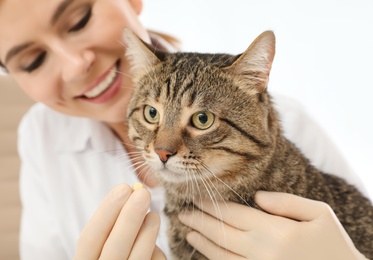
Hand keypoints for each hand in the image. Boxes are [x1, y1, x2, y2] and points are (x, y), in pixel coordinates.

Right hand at [73, 184, 164, 259]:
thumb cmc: (109, 259)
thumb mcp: (100, 249)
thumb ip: (110, 229)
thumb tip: (132, 195)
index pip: (89, 238)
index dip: (106, 212)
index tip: (123, 188)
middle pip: (114, 248)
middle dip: (129, 218)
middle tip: (143, 193)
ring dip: (147, 234)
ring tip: (154, 215)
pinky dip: (155, 254)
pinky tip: (154, 246)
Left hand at [178, 191, 366, 259]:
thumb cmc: (334, 244)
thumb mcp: (320, 214)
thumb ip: (287, 202)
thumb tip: (257, 197)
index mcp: (274, 231)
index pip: (233, 214)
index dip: (212, 206)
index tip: (196, 198)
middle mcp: (261, 251)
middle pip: (221, 233)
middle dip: (199, 221)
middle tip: (182, 212)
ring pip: (221, 254)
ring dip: (202, 241)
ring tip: (188, 230)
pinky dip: (214, 258)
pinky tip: (206, 251)